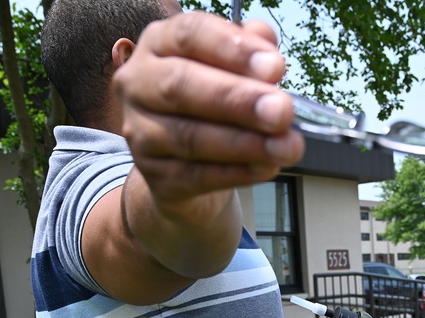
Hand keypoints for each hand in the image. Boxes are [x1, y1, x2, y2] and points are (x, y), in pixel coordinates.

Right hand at [113, 12, 304, 207]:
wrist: (184, 161)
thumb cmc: (211, 101)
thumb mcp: (231, 66)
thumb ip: (250, 48)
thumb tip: (266, 44)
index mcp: (159, 44)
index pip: (190, 35)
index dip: (233, 49)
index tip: (275, 67)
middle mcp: (139, 84)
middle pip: (180, 85)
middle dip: (238, 99)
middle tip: (282, 112)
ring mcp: (140, 132)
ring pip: (189, 137)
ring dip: (245, 143)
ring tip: (285, 146)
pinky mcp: (154, 174)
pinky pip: (197, 175)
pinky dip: (237, 172)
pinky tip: (266, 167)